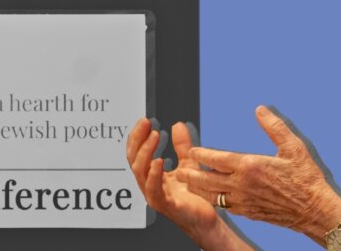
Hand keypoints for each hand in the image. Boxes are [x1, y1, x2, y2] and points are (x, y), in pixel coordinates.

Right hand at [127, 118, 222, 240]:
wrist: (206, 220)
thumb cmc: (194, 196)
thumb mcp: (188, 164)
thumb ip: (182, 146)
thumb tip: (177, 125)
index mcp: (152, 176)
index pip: (137, 153)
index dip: (138, 136)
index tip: (144, 121)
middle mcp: (149, 185)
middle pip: (134, 160)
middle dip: (137, 140)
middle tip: (146, 124)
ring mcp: (155, 196)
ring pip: (140, 172)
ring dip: (145, 152)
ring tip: (154, 136)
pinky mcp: (165, 205)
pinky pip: (153, 189)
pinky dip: (154, 174)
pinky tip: (158, 160)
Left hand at [180, 106, 340, 243]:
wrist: (314, 210)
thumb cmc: (306, 178)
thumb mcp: (293, 147)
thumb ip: (274, 127)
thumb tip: (260, 109)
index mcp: (250, 166)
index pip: (216, 159)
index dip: (201, 155)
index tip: (191, 150)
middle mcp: (242, 185)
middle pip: (207, 180)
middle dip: (191, 174)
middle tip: (179, 170)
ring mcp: (244, 201)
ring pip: (213, 196)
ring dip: (198, 189)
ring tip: (187, 184)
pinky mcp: (249, 213)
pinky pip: (225, 206)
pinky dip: (213, 200)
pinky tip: (211, 196)